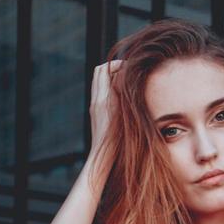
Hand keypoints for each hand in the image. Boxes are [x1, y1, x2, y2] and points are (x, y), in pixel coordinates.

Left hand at [89, 58, 122, 179]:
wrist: (103, 158)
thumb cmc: (116, 140)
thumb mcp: (123, 113)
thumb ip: (120, 90)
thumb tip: (122, 72)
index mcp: (103, 98)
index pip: (105, 69)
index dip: (117, 65)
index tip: (130, 69)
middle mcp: (96, 101)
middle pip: (99, 72)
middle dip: (112, 68)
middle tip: (126, 73)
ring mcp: (94, 107)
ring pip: (98, 82)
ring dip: (109, 78)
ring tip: (124, 84)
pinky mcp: (95, 114)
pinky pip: (99, 93)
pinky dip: (107, 89)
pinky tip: (119, 98)